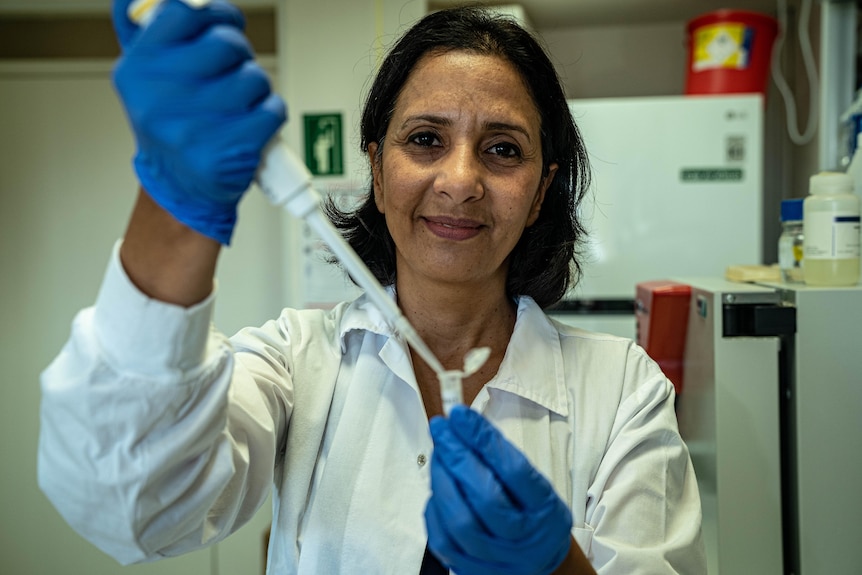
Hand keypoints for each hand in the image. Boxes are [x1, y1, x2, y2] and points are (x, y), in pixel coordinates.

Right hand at [111, 0, 285, 243]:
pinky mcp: (229, 152)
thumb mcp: (145, 76)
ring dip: (256, 88)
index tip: (224, 22)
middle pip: (228, 44)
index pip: (185, 10)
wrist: (181, 188)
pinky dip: (270, 114)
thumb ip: (150, 30)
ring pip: (254, 77)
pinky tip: (250, 125)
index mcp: (138, 69)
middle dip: (239, 55)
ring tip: (236, 105)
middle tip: (231, 73)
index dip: (216, 13)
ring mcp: (195, 128)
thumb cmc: (171, 125)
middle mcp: (160, 97)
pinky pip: (273, 109)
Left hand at [425, 405, 572, 574]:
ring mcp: (497, 561)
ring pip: (460, 521)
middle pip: (486, 498)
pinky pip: (443, 539)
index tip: (460, 414)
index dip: (483, 439)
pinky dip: (435, 508)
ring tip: (439, 454)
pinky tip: (438, 488)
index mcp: (545, 511)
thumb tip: (464, 424)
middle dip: (457, 456)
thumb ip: (503, 458)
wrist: (539, 564)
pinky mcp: (471, 571)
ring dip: (441, 480)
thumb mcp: (535, 484)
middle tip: (441, 428)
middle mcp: (524, 541)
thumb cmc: (533, 515)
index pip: (514, 470)